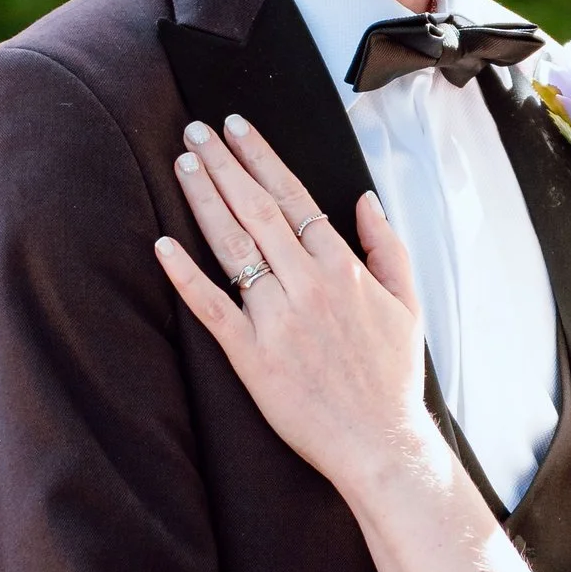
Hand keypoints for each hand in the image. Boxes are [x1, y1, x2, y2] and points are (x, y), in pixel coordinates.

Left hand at [157, 117, 428, 498]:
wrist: (381, 444)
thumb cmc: (392, 378)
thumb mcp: (407, 304)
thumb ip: (388, 246)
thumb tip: (364, 200)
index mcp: (344, 269)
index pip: (295, 197)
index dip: (262, 158)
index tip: (238, 127)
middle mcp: (308, 285)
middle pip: (257, 209)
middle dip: (224, 164)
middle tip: (195, 130)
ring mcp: (277, 319)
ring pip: (233, 245)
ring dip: (205, 199)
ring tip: (183, 163)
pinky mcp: (251, 355)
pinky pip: (211, 306)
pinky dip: (184, 274)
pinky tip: (162, 244)